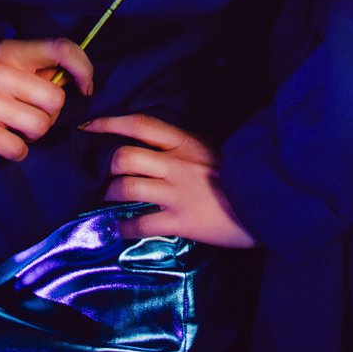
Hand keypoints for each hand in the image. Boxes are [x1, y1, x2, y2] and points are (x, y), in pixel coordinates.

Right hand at [0, 38, 92, 159]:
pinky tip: (1, 143)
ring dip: (33, 136)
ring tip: (14, 130)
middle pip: (55, 98)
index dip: (83, 68)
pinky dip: (16, 152)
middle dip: (51, 114)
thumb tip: (70, 80)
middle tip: (32, 116)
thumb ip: (30, 70)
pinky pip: (20, 149)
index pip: (61, 48)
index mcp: (7, 51)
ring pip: (41, 126)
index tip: (85, 88)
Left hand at [80, 113, 256, 248]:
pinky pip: (141, 223)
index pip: (138, 124)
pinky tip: (120, 229)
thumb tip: (152, 146)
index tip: (87, 126)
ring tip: (106, 199)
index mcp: (183, 141)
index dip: (108, 122)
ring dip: (109, 194)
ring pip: (126, 188)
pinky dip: (124, 227)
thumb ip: (181, 146)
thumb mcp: (209, 148)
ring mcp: (176, 193)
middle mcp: (175, 163)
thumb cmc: (238, 174)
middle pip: (124, 157)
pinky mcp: (180, 221)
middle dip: (105, 166)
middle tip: (101, 174)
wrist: (265, 202)